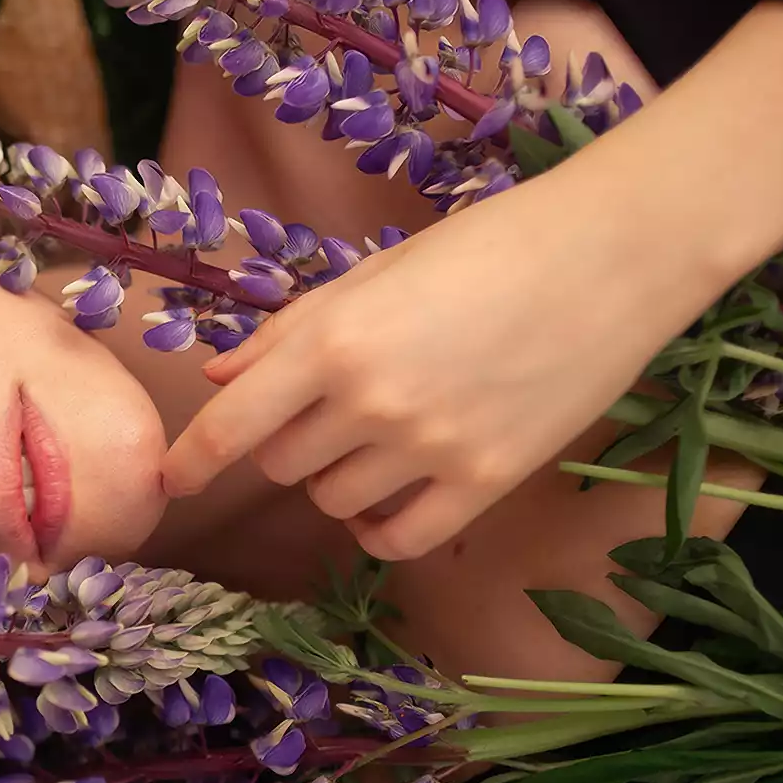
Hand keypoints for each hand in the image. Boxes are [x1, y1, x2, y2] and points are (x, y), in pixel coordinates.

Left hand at [162, 0, 782, 560]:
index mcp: (333, 340)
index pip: (230, 425)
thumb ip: (291, 330)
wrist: (614, 254)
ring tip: (384, 429)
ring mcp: (430, 448)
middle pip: (281, 464)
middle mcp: (370, 402)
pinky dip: (380, 524)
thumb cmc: (489, 245)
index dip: (190, 460)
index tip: (169, 481)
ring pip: (333, 500)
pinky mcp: (486, 481)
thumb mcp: (374, 273)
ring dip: (338, 476)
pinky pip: (397, 538)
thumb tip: (219, 375)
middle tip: (332, 405)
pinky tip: (393, 494)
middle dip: (287, 441)